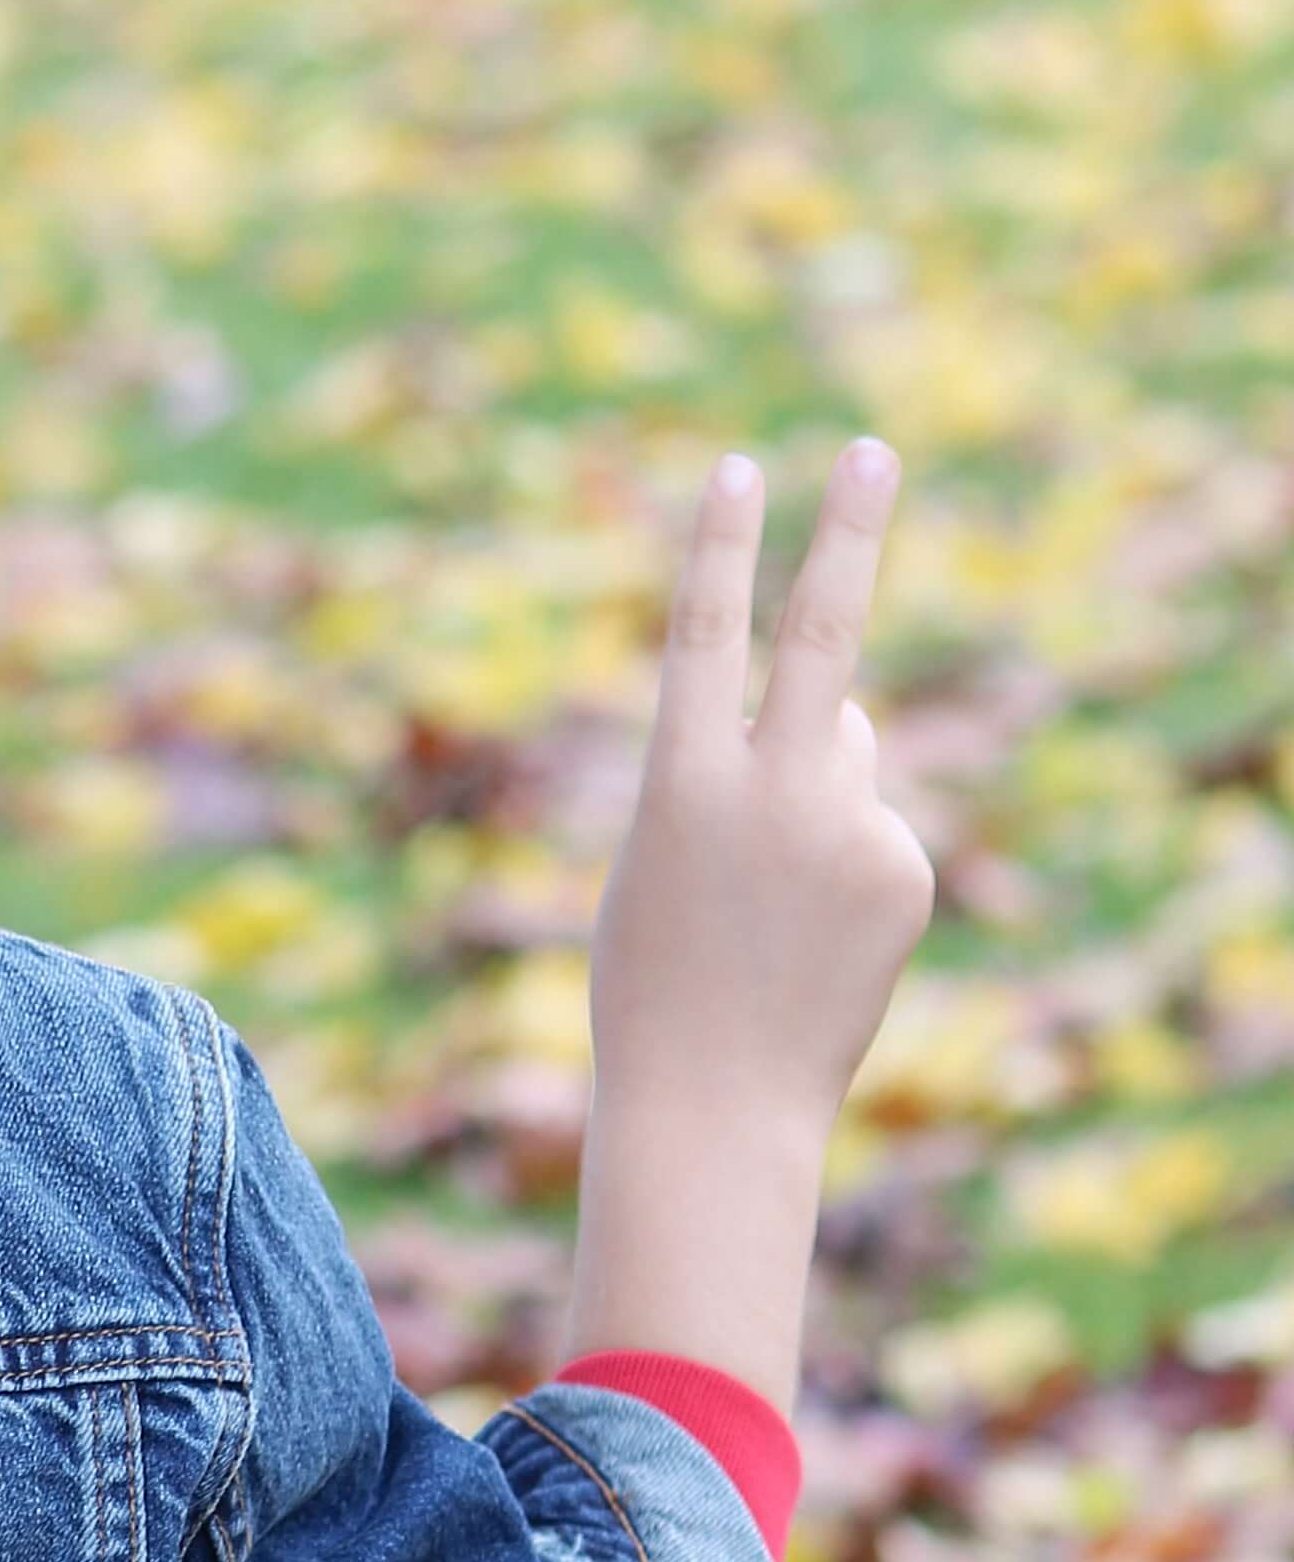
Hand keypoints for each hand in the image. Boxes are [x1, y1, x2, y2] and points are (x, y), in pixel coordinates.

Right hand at [566, 440, 933, 1409]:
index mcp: (680, 788)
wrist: (714, 1110)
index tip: (738, 468)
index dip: (716, 550)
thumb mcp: (666, 865)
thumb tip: (855, 711)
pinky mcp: (903, 871)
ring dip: (815, 800)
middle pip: (822, 635)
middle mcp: (771, 793)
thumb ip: (746, 773)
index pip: (700, 638)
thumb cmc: (657, 993)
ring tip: (771, 912)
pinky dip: (849, 872)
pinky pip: (875, 830)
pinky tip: (817, 944)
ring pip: (845, 755)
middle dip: (848, 535)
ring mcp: (848, 829)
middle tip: (874, 451)